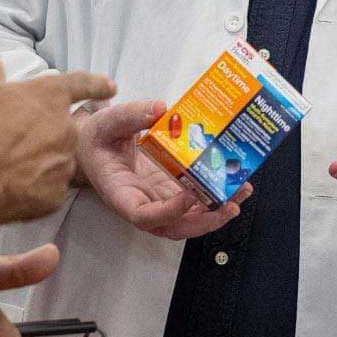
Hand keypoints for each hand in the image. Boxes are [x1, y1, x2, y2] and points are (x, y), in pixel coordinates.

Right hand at [0, 55, 115, 224]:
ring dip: (41, 161)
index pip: (81, 84)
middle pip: (63, 128)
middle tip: (16, 140)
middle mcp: (64, 128)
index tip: (110, 87)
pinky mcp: (54, 196)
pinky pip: (48, 189)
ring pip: (57, 160)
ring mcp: (62, 164)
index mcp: (48, 96)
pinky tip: (10, 188)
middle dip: (46, 133)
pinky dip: (34, 189)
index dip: (96, 85)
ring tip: (7, 167)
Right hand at [76, 100, 250, 238]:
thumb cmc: (97, 138)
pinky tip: (234, 184)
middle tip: (229, 206)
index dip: (168, 212)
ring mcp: (158, 200)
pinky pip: (194, 202)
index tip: (189, 196)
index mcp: (120, 193)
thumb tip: (160, 108)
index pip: (142, 216)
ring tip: (240, 193)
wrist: (96, 145)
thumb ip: (130, 115)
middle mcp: (141, 203)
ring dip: (216, 211)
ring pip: (187, 219)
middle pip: (173, 227)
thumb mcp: (107, 122)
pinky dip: (214, 197)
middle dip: (203, 221)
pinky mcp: (170, 192)